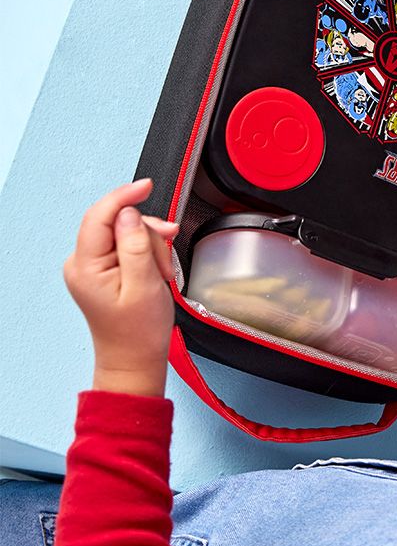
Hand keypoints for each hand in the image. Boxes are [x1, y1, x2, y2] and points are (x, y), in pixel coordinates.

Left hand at [63, 179, 178, 396]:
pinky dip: (147, 254)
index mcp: (85, 267)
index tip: (145, 186)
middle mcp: (82, 263)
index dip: (123, 197)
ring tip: (161, 273)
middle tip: (164, 259)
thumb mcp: (144, 285)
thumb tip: (129, 214)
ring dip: (151, 247)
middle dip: (147, 235)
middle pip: (117, 223)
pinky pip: (128, 246)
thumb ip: (135, 245)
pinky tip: (155, 271)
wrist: (135, 359)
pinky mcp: (104, 269)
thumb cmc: (138, 332)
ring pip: (127, 233)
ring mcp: (91, 266)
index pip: (99, 216)